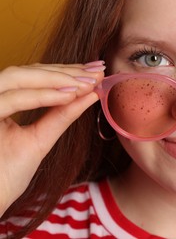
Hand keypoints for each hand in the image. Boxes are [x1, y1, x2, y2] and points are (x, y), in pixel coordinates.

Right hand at [0, 62, 104, 216]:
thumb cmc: (7, 174)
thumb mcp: (40, 139)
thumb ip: (62, 115)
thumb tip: (91, 93)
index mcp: (1, 102)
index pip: (34, 77)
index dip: (66, 71)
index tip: (96, 71)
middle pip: (27, 72)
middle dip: (65, 71)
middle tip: (97, 73)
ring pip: (17, 77)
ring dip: (56, 79)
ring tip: (86, 84)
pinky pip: (11, 100)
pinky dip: (42, 96)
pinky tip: (70, 95)